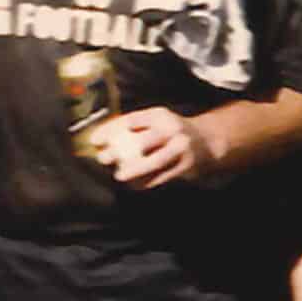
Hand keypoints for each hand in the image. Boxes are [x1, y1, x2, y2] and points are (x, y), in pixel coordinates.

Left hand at [103, 107, 217, 189]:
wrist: (207, 141)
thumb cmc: (170, 132)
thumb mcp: (155, 121)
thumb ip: (133, 127)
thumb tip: (100, 138)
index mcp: (159, 115)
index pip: (130, 120)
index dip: (110, 130)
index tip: (94, 140)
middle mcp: (172, 129)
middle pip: (143, 140)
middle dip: (120, 151)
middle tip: (103, 159)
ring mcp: (181, 148)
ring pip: (155, 161)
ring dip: (135, 170)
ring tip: (119, 176)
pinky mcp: (186, 165)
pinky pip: (163, 176)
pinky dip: (147, 182)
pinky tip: (134, 185)